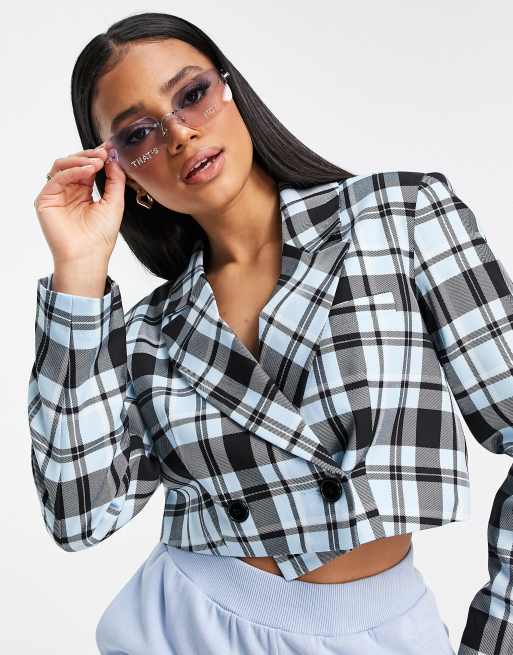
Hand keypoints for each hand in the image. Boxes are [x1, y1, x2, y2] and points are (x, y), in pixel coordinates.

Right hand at [34, 143, 125, 266]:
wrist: (88, 255)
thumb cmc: (100, 236)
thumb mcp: (115, 202)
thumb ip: (115, 180)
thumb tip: (113, 158)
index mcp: (83, 192)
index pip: (88, 167)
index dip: (98, 156)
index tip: (110, 148)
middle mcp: (69, 191)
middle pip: (74, 163)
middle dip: (90, 155)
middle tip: (104, 153)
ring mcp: (56, 194)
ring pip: (63, 165)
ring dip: (80, 160)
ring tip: (97, 162)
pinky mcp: (46, 199)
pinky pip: (57, 178)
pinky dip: (72, 171)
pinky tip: (88, 170)